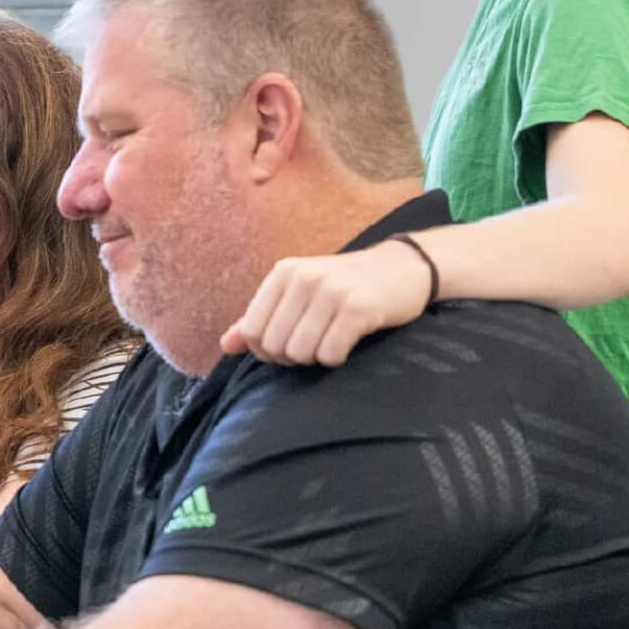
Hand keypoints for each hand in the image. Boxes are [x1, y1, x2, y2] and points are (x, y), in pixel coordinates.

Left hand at [219, 242, 429, 367]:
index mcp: (283, 273)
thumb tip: (225, 345)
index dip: (266, 351)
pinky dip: (337, 358)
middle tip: (314, 346)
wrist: (403, 268)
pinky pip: (330, 355)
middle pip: (274, 346)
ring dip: (315, 359)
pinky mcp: (359, 308)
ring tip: (331, 342)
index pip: (252, 331)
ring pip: (300, 353)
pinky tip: (348, 343)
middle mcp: (304, 278)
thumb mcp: (298, 293)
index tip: (287, 347)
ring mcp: (331, 291)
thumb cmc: (345, 286)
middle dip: (291, 358)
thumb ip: (260, 317)